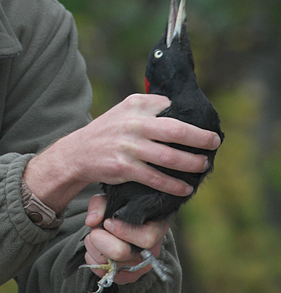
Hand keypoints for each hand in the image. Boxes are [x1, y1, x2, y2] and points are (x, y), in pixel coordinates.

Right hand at [23, 93, 220, 210]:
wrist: (78, 152)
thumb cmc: (109, 131)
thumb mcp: (126, 110)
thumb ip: (150, 108)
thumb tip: (183, 113)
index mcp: (136, 104)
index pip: (170, 106)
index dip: (191, 117)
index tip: (205, 126)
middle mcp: (133, 123)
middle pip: (176, 129)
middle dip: (200, 138)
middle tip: (215, 142)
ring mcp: (128, 146)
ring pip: (169, 156)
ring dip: (191, 163)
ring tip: (203, 165)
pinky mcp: (124, 167)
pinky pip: (155, 178)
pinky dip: (173, 184)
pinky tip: (186, 188)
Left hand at [83, 194, 168, 283]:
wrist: (120, 224)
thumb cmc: (120, 210)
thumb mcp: (111, 200)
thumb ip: (100, 205)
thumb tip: (91, 221)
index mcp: (156, 227)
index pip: (146, 238)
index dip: (123, 231)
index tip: (107, 223)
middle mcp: (152, 250)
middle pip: (123, 253)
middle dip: (101, 241)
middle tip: (94, 231)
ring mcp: (142, 266)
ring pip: (112, 266)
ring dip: (95, 250)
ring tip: (93, 237)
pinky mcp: (129, 276)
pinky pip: (108, 276)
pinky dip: (95, 263)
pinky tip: (94, 250)